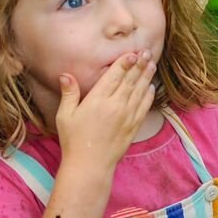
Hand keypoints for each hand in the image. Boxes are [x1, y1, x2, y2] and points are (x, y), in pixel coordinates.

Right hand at [55, 51, 156, 170]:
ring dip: (146, 77)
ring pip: (140, 91)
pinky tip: (151, 88)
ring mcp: (127, 116)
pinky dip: (149, 96)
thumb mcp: (65, 116)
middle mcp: (115, 105)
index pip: (115, 75)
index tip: (132, 53)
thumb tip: (66, 75)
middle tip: (147, 52)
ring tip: (152, 64)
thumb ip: (69, 93)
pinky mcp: (133, 127)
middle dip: (139, 65)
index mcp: (98, 99)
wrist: (90, 165)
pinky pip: (144, 107)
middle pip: (130, 80)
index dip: (125, 63)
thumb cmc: (73, 141)